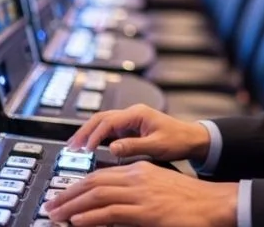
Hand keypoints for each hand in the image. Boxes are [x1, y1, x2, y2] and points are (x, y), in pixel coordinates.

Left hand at [44, 161, 238, 226]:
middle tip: (51, 205)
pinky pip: (110, 212)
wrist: (213, 204)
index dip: (78, 185)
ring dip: (72, 206)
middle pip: (93, 182)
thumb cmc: (190, 200)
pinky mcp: (145, 211)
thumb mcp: (159, 187)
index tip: (63, 195)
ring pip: (97, 195)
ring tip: (56, 214)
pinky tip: (76, 221)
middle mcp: (137, 177)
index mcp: (140, 169)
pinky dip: (90, 217)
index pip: (100, 174)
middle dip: (68, 194)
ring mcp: (140, 193)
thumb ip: (137, 191)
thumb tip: (114, 203)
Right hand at [66, 104, 210, 162]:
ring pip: (103, 123)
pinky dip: (97, 137)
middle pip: (101, 119)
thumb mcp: (156, 146)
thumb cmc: (178, 140)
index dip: (94, 136)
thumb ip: (134, 147)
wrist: (192, 139)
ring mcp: (131, 121)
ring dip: (88, 133)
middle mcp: (132, 114)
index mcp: (137, 114)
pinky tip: (89, 147)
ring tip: (74, 146)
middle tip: (71, 146)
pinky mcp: (131, 129)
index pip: (108, 122)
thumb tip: (111, 148)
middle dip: (84, 131)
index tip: (86, 150)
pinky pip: (109, 130)